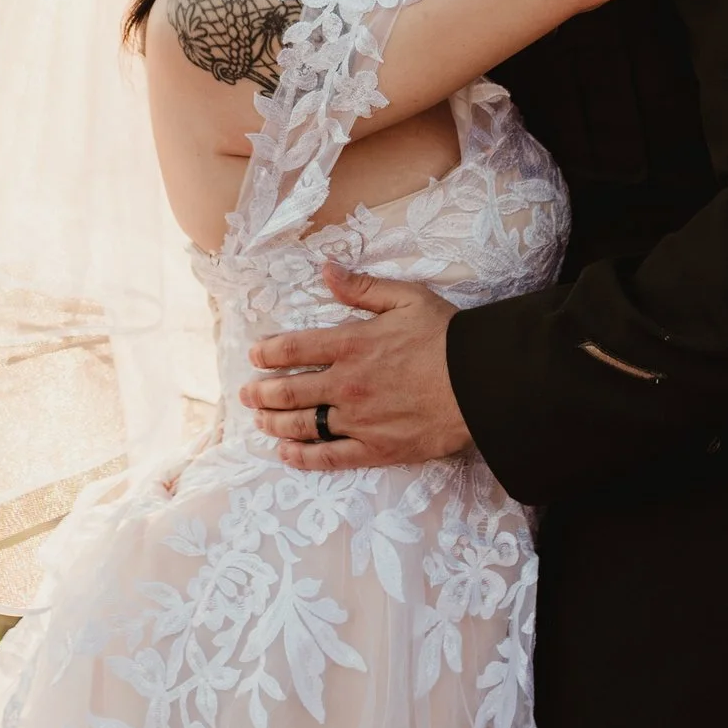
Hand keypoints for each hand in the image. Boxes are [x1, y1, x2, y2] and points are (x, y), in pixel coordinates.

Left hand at [239, 264, 470, 470]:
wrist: (481, 383)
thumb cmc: (447, 337)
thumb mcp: (406, 297)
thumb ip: (362, 288)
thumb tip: (327, 270)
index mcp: (351, 344)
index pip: (293, 349)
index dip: (267, 352)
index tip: (254, 355)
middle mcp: (346, 384)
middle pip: (289, 391)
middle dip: (261, 393)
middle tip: (246, 394)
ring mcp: (358, 420)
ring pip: (302, 426)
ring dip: (274, 423)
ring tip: (259, 421)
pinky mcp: (376, 449)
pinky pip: (330, 457)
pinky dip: (303, 458)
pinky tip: (286, 454)